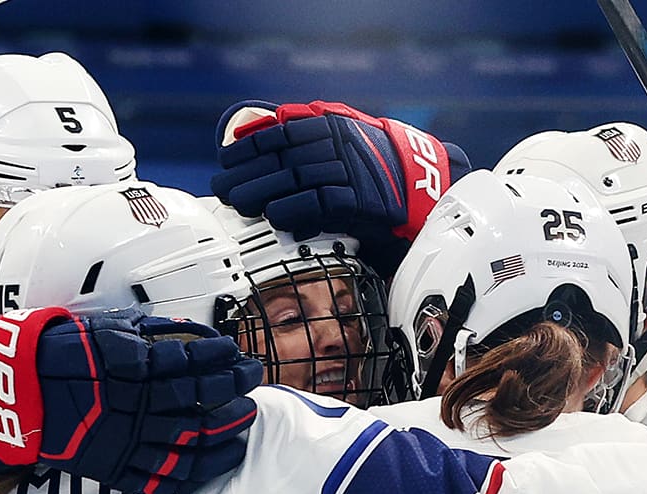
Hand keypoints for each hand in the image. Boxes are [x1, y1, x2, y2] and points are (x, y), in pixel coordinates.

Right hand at [0, 307, 263, 493]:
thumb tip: (192, 335)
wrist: (11, 395)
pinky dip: (197, 472)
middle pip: (197, 401)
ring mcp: (123, 441)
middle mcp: (130, 405)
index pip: (190, 363)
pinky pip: (164, 478)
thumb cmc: (57, 355)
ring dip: (225, 433)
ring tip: (245, 423)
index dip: (221, 359)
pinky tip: (220, 461)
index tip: (239, 353)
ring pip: (189, 443)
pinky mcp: (114, 469)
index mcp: (127, 366)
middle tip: (252, 382)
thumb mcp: (104, 329)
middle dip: (232, 391)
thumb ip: (150, 334)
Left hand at [211, 100, 469, 249]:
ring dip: (264, 192)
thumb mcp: (341, 135)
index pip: (280, 133)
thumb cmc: (372, 165)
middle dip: (249, 174)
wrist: (423, 186)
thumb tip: (254, 126)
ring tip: (240, 204)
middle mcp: (340, 144)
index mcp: (331, 124)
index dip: (249, 148)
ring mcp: (352, 172)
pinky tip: (274, 217)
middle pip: (283, 159)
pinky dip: (296, 210)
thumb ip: (302, 129)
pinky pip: (323, 204)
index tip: (225, 161)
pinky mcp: (363, 201)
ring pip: (298, 179)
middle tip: (223, 189)